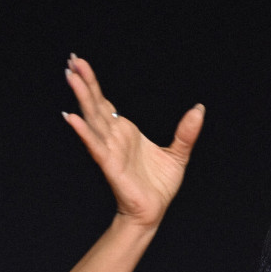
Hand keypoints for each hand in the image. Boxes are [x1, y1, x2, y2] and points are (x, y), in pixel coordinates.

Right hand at [62, 54, 204, 227]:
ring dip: (82, 99)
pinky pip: (96, 146)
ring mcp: (110, 150)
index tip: (80, 63)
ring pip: (93, 119)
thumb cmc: (159, 185)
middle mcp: (114, 137)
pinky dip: (84, 132)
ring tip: (71, 77)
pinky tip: (72, 118)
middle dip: (84, 83)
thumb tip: (199, 109)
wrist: (153, 212)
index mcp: (125, 131)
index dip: (93, 83)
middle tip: (71, 60)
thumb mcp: (178, 154)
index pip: (105, 102)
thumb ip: (186, 132)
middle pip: (95, 104)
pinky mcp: (110, 165)